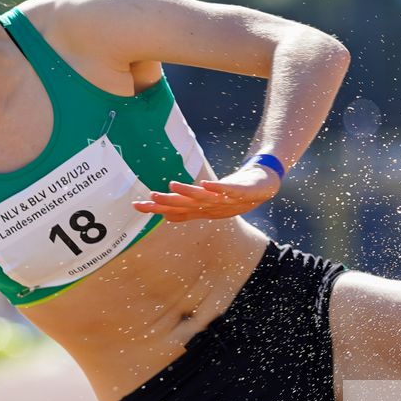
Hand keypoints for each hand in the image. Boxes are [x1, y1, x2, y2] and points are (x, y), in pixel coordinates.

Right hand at [132, 164, 280, 221]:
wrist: (264, 187)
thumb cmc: (233, 196)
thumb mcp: (209, 203)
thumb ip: (188, 209)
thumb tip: (165, 217)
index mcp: (202, 209)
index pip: (176, 210)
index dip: (157, 209)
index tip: (136, 206)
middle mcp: (212, 206)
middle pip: (187, 205)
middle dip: (168, 203)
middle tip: (149, 198)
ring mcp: (227, 199)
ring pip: (205, 197)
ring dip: (189, 193)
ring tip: (172, 185)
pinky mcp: (242, 190)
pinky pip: (229, 189)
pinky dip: (218, 188)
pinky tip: (206, 183)